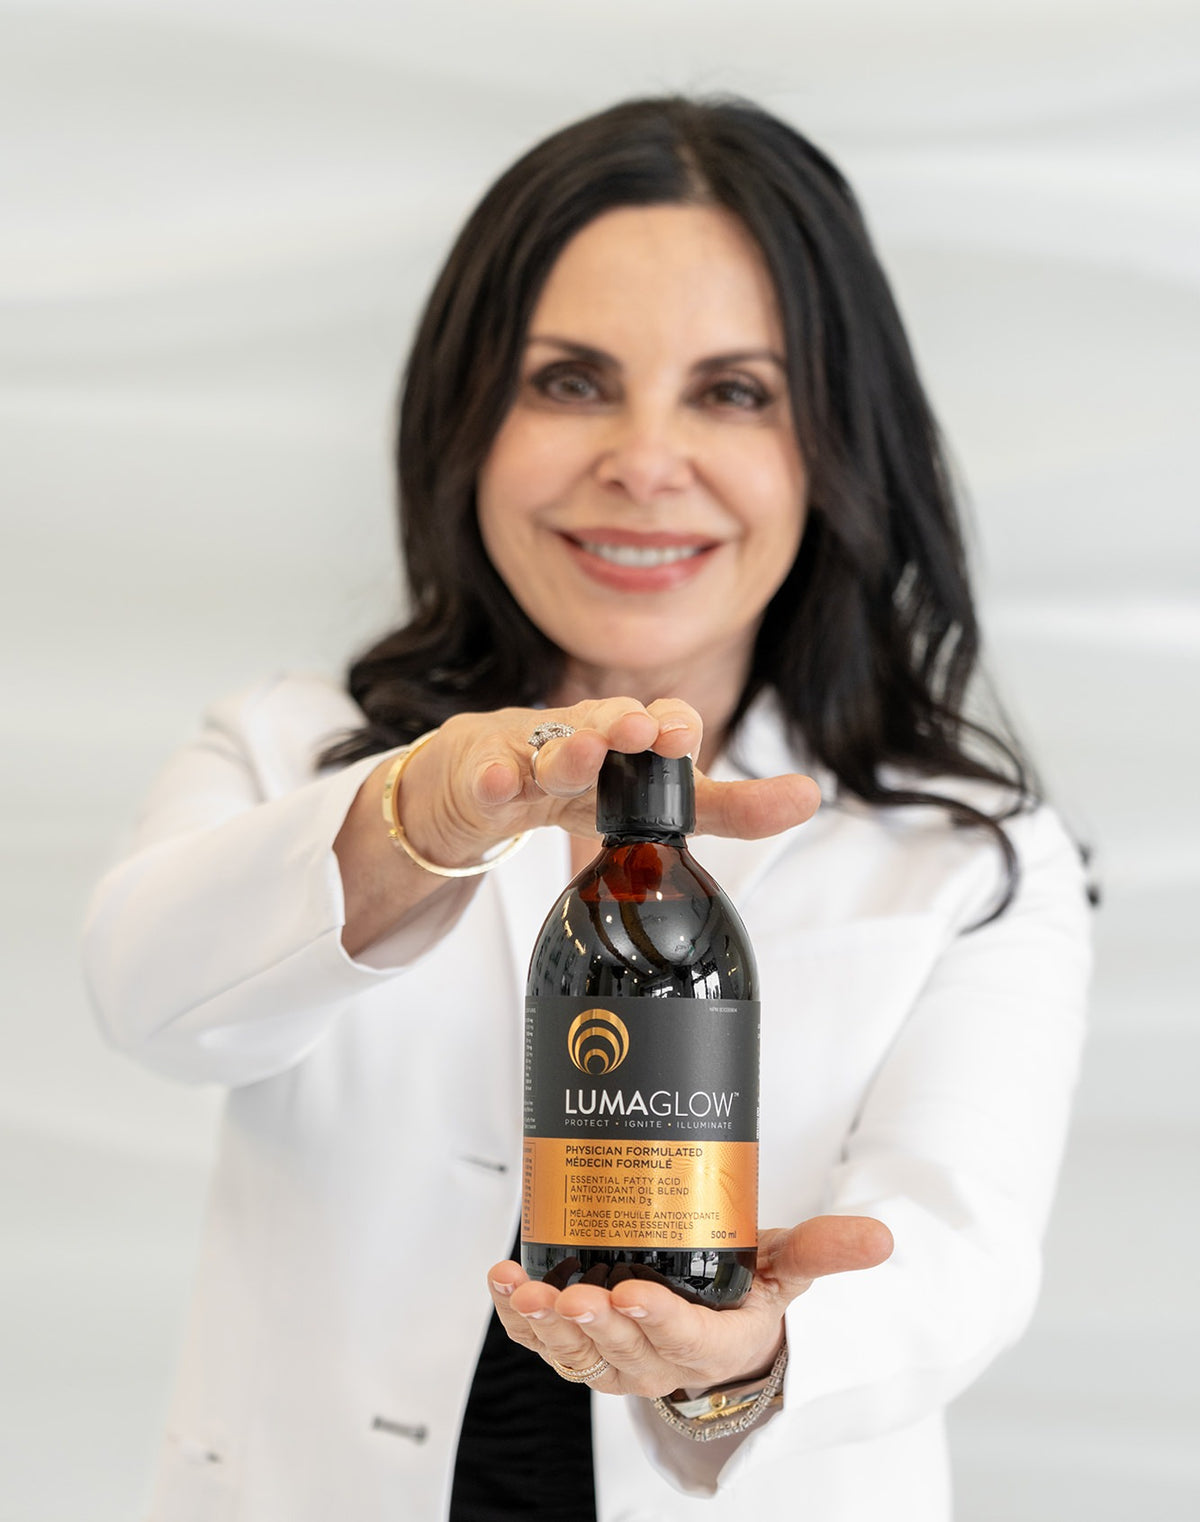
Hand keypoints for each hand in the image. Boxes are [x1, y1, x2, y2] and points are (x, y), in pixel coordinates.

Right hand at [400, 696, 819, 868]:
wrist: (476, 783)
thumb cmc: (578, 784)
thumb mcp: (655, 805)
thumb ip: (730, 807)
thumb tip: (811, 795)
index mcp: (627, 742)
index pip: (659, 724)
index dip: (674, 728)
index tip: (685, 740)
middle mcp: (579, 735)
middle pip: (601, 722)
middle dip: (624, 724)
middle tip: (645, 731)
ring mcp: (524, 752)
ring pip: (545, 747)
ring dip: (567, 747)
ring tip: (586, 752)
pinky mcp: (475, 775)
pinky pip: (483, 777)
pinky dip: (491, 779)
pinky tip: (500, 784)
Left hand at [486, 1215, 893, 1398]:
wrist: (715, 1335)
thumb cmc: (747, 1297)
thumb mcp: (790, 1270)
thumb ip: (826, 1251)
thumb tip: (882, 1237)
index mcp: (714, 1347)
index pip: (686, 1344)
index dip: (657, 1322)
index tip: (633, 1293)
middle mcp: (657, 1363)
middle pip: (622, 1349)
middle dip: (595, 1322)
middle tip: (575, 1294)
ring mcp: (613, 1359)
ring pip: (574, 1353)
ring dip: (544, 1325)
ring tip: (524, 1292)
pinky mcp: (579, 1345)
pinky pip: (542, 1341)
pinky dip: (517, 1317)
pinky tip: (503, 1282)